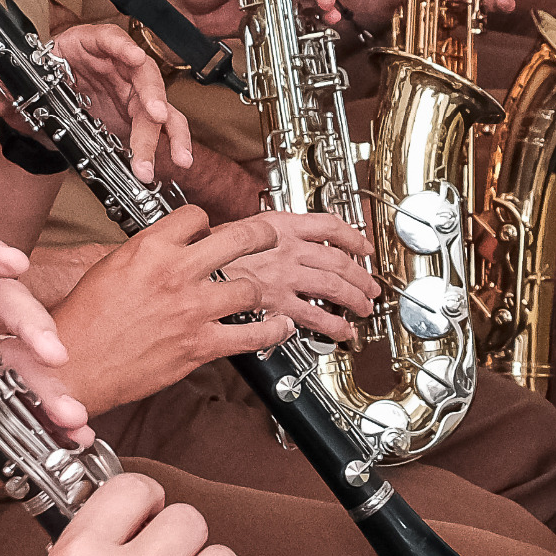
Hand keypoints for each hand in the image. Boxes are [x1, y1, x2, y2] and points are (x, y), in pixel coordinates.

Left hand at [34, 21, 191, 182]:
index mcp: (82, 47)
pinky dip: (174, 140)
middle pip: (140, 73)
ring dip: (166, 129)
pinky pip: (164, 125)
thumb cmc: (36, 93)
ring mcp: (129, 90)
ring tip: (173, 154)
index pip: (105, 38)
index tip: (134, 56)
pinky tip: (181, 159)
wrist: (44, 118)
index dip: (121, 46)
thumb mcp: (14, 93)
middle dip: (151, 96)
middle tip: (154, 117)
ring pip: (156, 103)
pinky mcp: (138, 114)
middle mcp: (112, 64)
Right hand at [47, 206, 304, 406]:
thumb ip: (146, 254)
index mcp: (150, 248)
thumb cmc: (83, 322)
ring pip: (249, 289)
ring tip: (264, 292)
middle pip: (238, 240)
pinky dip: (271, 332)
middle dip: (260, 235)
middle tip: (267, 236)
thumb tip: (167, 248)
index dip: (205, 222)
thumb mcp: (110, 268)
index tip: (209, 230)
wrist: (75, 366)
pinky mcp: (199, 345)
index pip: (195, 216)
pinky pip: (250, 336)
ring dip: (259, 291)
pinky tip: (279, 326)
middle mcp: (175, 273)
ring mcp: (192, 310)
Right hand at [217, 210, 379, 341]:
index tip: (363, 244)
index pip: (327, 225)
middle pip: (337, 260)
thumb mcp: (229, 230)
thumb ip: (257, 233)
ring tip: (362, 307)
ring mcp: (282, 277)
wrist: (185, 274)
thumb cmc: (203, 254)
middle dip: (361, 275)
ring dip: (354, 298)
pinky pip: (313, 317)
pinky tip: (340, 331)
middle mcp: (284, 249)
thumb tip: (267, 236)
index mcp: (277, 225)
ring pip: (333, 287)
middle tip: (370, 285)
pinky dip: (333, 326)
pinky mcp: (276, 305)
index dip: (353, 235)